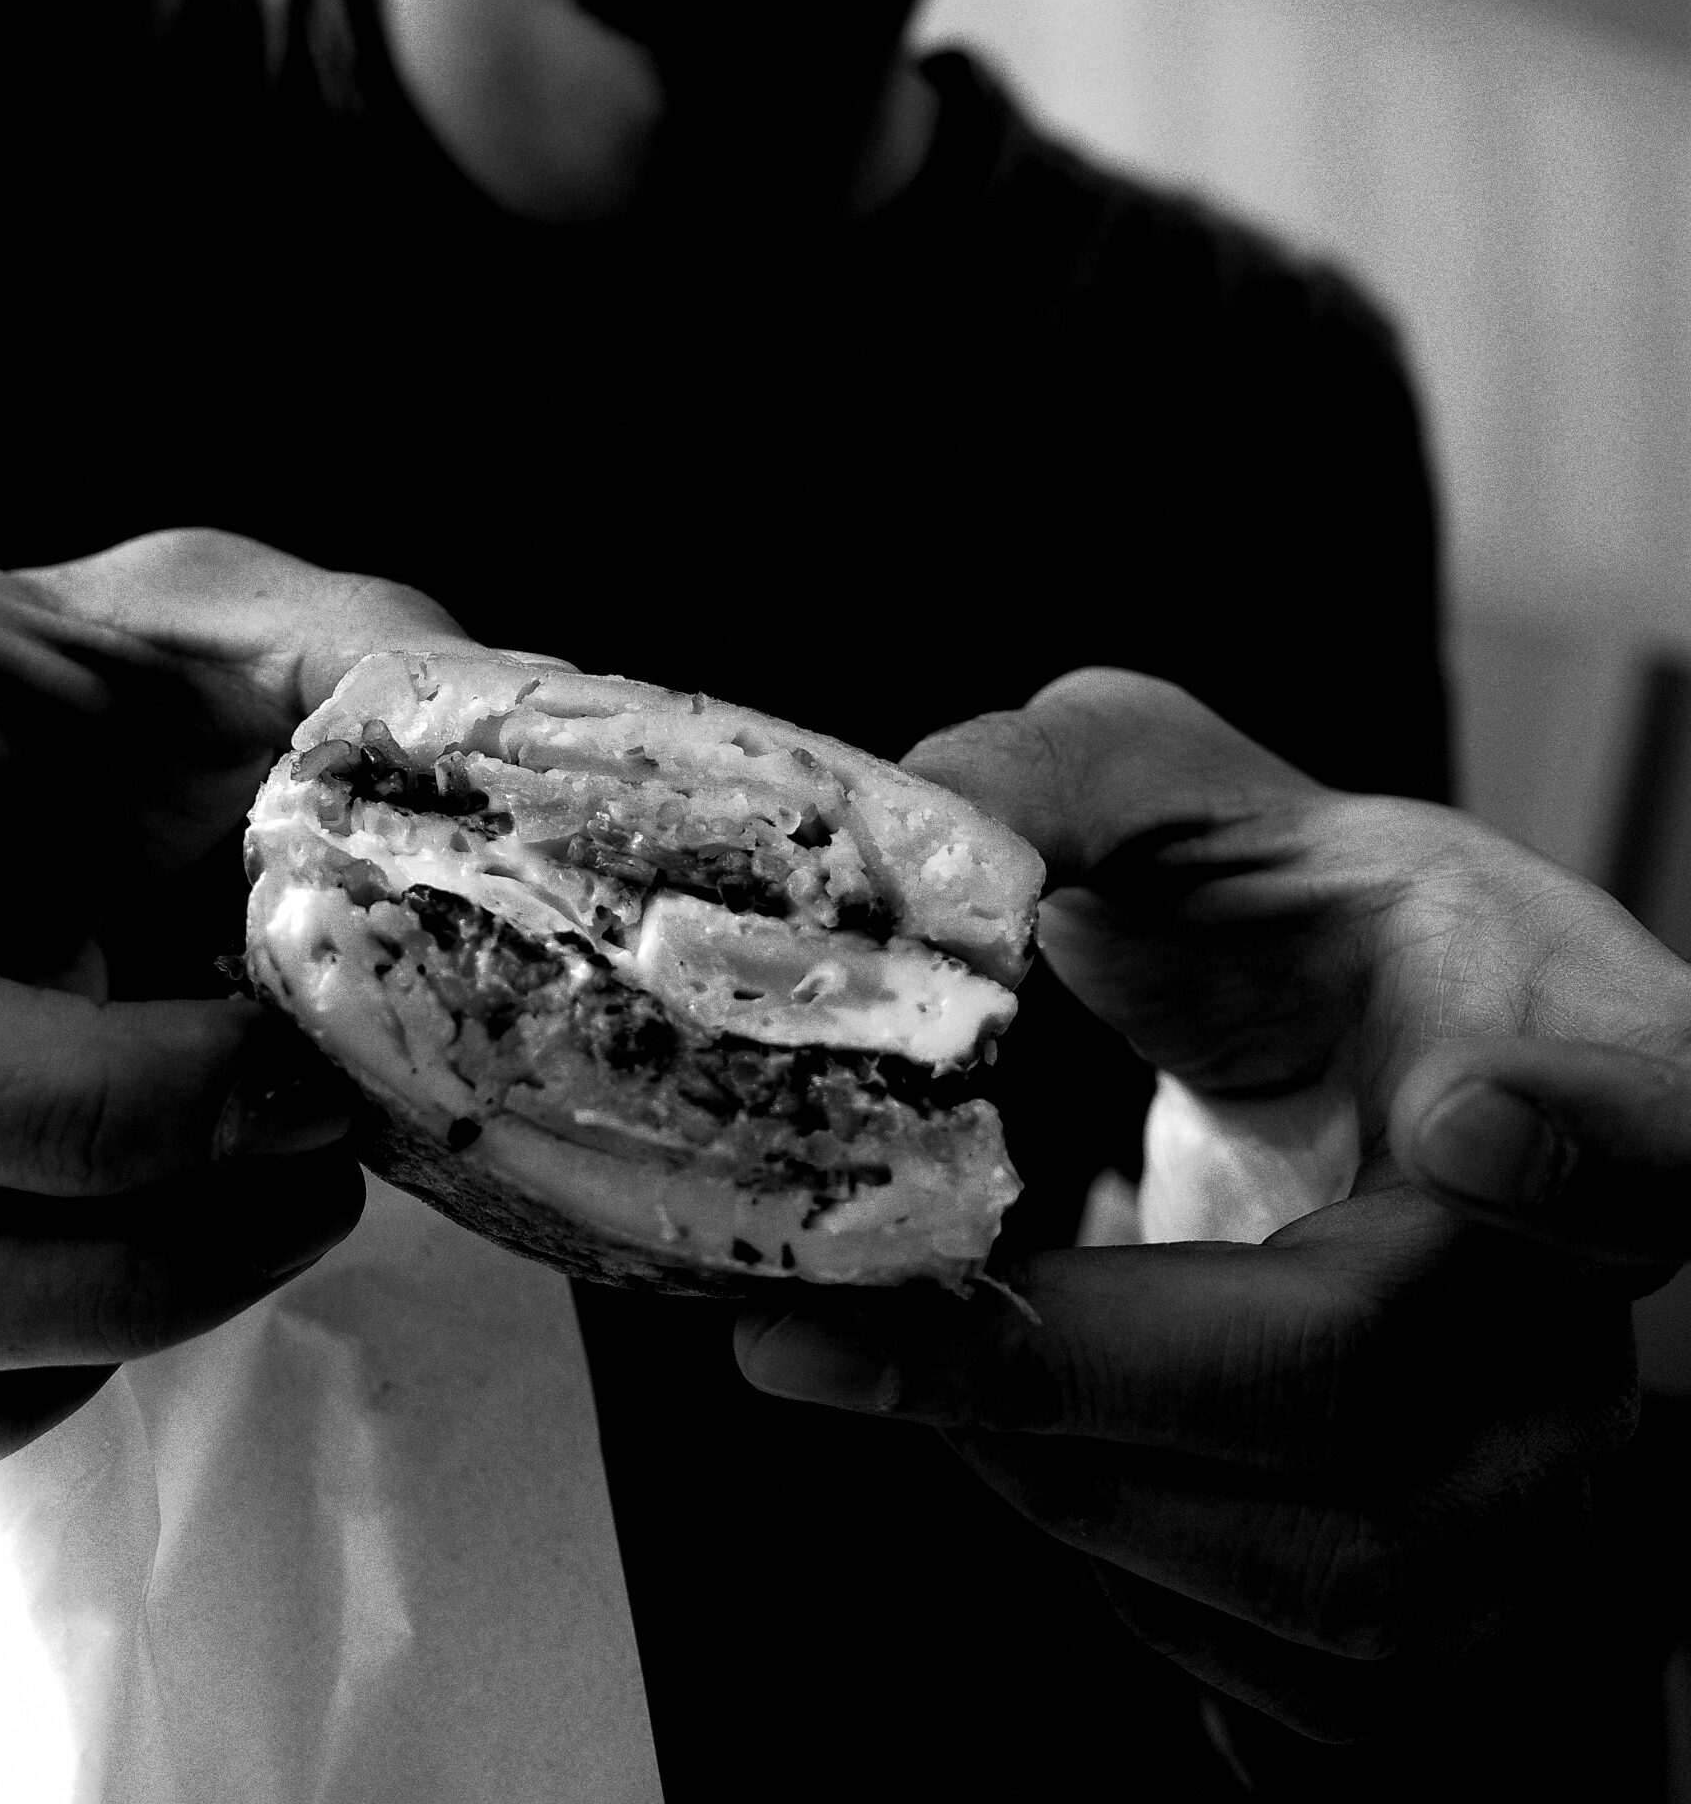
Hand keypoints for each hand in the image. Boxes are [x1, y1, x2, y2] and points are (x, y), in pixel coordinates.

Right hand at [0, 531, 467, 1467]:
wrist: (116, 865)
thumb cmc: (159, 726)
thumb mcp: (265, 640)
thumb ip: (356, 674)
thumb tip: (449, 777)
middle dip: (86, 1103)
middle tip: (280, 1076)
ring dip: (114, 1267)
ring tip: (298, 1182)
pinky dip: (48, 1369)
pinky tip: (187, 1261)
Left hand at [737, 668, 1651, 1739]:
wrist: (1348, 1060)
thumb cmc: (1276, 915)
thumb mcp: (1171, 783)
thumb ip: (1051, 774)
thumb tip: (913, 827)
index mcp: (1589, 1037)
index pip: (1662, 1109)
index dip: (1589, 1139)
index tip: (1467, 1123)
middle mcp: (1601, 1290)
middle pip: (1367, 1384)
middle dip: (1068, 1363)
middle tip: (852, 1318)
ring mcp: (1557, 1478)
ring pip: (1326, 1579)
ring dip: (1062, 1483)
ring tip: (913, 1366)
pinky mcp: (1471, 1618)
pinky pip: (1293, 1687)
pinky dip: (1116, 1578)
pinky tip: (1025, 1451)